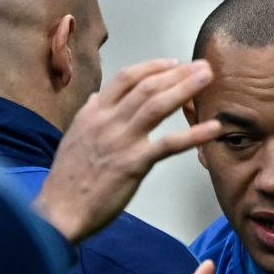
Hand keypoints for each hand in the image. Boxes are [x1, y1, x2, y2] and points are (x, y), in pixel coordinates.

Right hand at [33, 58, 222, 242]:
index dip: (152, 67)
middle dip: (178, 73)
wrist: (59, 210)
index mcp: (94, 113)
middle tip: (202, 66)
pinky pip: (169, 144)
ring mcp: (122, 140)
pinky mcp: (134, 163)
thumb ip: (89, 115)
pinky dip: (194, 134)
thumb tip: (97, 98)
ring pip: (158, 104)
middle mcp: (107, 120)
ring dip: (186, 88)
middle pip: (147, 86)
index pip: (126, 78)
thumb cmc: (68, 180)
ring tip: (208, 78)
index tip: (173, 63)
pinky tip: (214, 128)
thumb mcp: (73, 137)